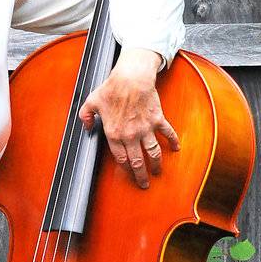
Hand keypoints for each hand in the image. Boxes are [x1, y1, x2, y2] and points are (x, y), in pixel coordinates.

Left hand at [77, 47, 178, 188]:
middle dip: (141, 176)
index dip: (125, 169)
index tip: (129, 174)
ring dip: (156, 165)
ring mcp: (145, 129)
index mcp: (114, 134)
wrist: (131, 78)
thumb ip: (85, 116)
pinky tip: (175, 148)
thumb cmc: (111, 89)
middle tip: (144, 183)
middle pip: (137, 162)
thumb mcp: (91, 102)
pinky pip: (167, 134)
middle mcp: (130, 135)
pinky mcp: (157, 120)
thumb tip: (86, 126)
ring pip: (153, 153)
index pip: (120, 159)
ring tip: (157, 172)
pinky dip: (173, 141)